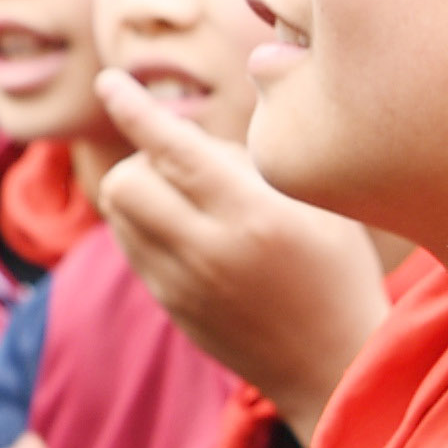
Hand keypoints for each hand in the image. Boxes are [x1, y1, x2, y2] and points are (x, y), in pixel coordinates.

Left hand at [99, 78, 388, 424]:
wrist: (334, 366)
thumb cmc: (339, 271)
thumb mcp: (319, 204)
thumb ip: (256, 163)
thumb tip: (192, 134)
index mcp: (252, 217)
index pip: (173, 151)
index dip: (135, 109)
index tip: (108, 81)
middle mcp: (208, 251)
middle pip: (125, 181)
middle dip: (142, 156)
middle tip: (182, 160)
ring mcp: (182, 285)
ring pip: (120, 214)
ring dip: (140, 190)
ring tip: (190, 196)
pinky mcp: (171, 306)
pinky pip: (133, 248)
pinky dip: (147, 225)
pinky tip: (188, 229)